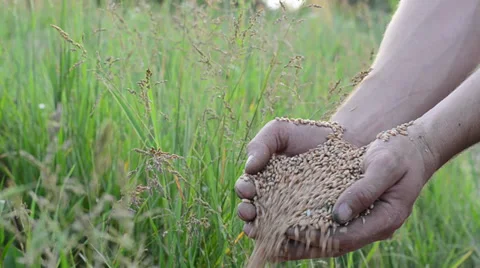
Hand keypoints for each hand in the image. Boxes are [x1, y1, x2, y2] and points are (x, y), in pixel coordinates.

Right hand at [235, 119, 361, 237]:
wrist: (342, 141)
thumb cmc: (306, 135)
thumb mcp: (279, 131)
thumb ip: (260, 144)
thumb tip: (249, 168)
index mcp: (260, 179)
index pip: (245, 188)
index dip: (243, 189)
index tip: (248, 187)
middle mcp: (271, 200)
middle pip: (253, 212)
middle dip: (247, 213)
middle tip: (250, 210)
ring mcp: (291, 214)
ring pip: (270, 229)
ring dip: (262, 231)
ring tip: (261, 229)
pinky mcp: (311, 224)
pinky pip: (296, 237)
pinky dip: (288, 242)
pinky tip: (286, 238)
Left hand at [276, 124, 436, 260]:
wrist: (411, 148)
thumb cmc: (399, 154)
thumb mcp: (384, 166)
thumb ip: (364, 190)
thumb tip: (338, 215)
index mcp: (384, 219)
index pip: (345, 237)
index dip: (315, 237)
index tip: (286, 232)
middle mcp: (372, 226)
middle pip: (332, 244)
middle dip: (301, 247)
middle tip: (270, 245)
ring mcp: (364, 222)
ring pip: (329, 238)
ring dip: (301, 242)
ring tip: (271, 241)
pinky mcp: (355, 213)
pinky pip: (329, 225)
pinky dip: (308, 227)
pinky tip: (286, 224)